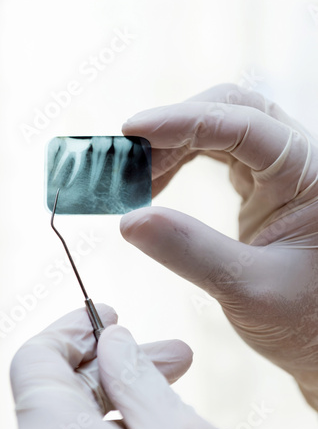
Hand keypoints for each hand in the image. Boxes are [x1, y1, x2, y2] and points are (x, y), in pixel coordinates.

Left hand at [10, 304, 240, 428]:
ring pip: (84, 421)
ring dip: (135, 398)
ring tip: (185, 390)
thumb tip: (113, 340)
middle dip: (123, 363)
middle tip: (174, 354)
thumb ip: (137, 377)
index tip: (111, 315)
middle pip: (68, 388)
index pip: (37, 357)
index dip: (75, 327)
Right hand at [121, 83, 317, 410]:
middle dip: (175, 125)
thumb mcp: (250, 291)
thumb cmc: (305, 319)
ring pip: (221, 125)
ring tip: (136, 177)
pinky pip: (217, 150)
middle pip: (232, 109)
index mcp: (308, 175)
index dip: (182, 122)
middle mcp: (297, 160)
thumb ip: (191, 253)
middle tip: (128, 157)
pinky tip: (157, 183)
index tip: (131, 131)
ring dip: (173, 143)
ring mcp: (278, 167)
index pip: (244, 124)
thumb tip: (130, 220)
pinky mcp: (260, 180)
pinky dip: (181, 159)